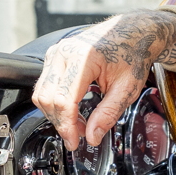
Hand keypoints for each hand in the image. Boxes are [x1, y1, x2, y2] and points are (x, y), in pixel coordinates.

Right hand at [34, 8, 175, 148]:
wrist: (133, 32)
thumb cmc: (132, 54)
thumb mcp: (127, 88)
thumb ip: (108, 114)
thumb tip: (93, 136)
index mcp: (83, 58)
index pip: (64, 101)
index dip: (67, 126)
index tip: (75, 142)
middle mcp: (64, 53)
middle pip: (48, 99)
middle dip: (62, 122)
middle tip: (80, 135)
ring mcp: (56, 52)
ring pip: (42, 94)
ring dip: (57, 114)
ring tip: (80, 123)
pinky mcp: (54, 56)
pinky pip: (45, 86)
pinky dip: (56, 103)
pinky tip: (73, 110)